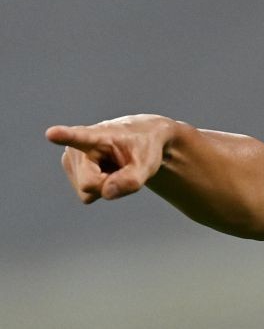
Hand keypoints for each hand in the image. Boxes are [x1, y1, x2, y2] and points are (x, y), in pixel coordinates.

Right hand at [46, 115, 175, 202]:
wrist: (141, 140)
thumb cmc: (144, 149)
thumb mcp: (147, 165)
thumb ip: (131, 181)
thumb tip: (105, 193)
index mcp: (97, 136)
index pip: (78, 137)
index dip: (64, 136)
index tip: (51, 133)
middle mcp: (77, 146)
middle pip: (90, 185)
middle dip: (109, 183)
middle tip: (121, 166)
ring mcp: (70, 159)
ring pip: (87, 193)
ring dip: (105, 185)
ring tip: (114, 166)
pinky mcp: (70, 170)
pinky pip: (87, 195)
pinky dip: (100, 188)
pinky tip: (106, 171)